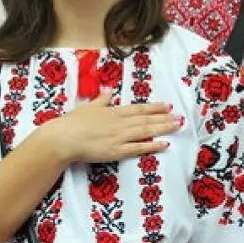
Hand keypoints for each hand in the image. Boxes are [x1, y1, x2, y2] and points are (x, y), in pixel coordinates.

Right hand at [36, 91, 180, 164]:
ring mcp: (120, 136)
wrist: (63, 138)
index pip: (139, 108)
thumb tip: (109, 91)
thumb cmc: (72, 123)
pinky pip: (138, 148)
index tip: (168, 106)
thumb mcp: (88, 107)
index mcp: (113, 111)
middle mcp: (120, 122)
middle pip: (146, 119)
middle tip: (180, 117)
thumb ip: (101, 100)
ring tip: (177, 126)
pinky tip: (164, 144)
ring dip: (163, 128)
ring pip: (146, 131)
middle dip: (165, 118)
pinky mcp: (117, 151)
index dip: (155, 107)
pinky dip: (152, 145)